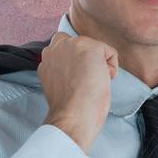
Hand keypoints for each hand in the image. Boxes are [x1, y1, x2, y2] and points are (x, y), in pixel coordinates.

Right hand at [39, 31, 117, 152]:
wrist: (73, 114)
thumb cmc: (68, 107)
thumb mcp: (56, 83)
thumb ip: (60, 69)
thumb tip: (78, 68)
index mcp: (45, 59)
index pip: (62, 47)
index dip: (75, 61)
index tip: (77, 78)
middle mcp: (55, 48)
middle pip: (79, 43)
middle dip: (86, 57)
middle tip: (85, 80)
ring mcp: (72, 45)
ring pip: (95, 48)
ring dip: (98, 63)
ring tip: (92, 81)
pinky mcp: (90, 47)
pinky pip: (110, 53)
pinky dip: (112, 68)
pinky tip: (101, 81)